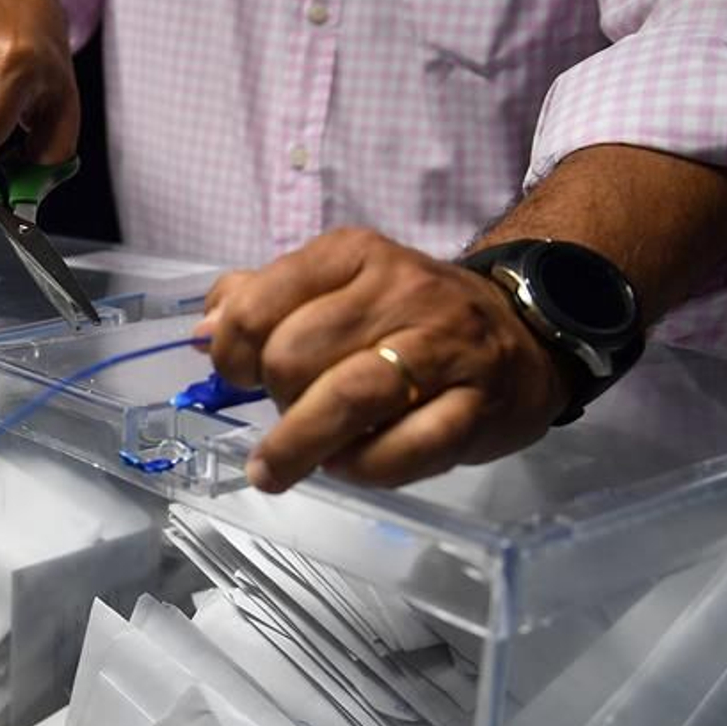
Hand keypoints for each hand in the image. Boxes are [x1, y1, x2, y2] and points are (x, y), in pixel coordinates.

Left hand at [196, 228, 571, 491]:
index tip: (238, 375)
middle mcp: (399, 290)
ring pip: (346, 401)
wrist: (524, 333)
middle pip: (294, 357)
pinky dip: (360, 469)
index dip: (232, 352)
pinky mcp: (475, 407)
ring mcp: (443, 348)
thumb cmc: (407, 316)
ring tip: (272, 471)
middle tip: (284, 412)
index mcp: (353, 254)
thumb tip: (202, 334)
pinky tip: (346, 466)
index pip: (258, 304)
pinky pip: (402, 451)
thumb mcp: (335, 285)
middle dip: (275, 397)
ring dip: (296, 447)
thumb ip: (261, 298)